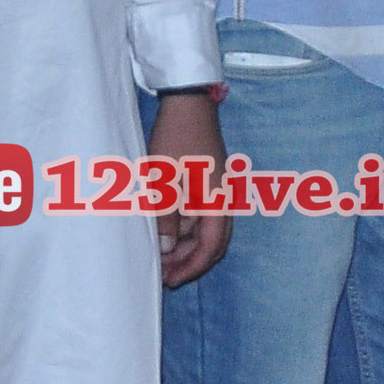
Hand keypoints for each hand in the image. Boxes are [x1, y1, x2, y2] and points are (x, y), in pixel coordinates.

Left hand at [148, 90, 229, 286]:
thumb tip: (166, 251)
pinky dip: (184, 228)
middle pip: (213, 242)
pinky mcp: (207, 182)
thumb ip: (165, 218)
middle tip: (164, 274)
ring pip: (205, 229)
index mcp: (218, 200)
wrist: (188, 103)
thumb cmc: (176, 138)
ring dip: (185, 245)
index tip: (171, 280)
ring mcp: (216, 190)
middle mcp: (223, 199)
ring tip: (159, 256)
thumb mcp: (164, 180)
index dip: (193, 267)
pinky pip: (199, 214)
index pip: (212, 246)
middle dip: (190, 261)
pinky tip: (165, 231)